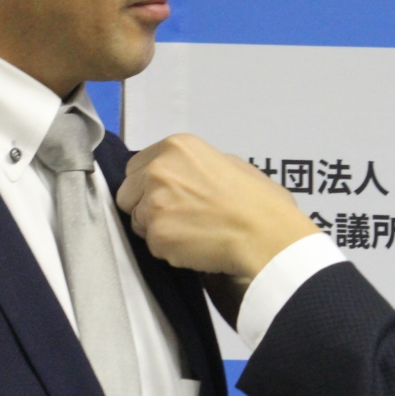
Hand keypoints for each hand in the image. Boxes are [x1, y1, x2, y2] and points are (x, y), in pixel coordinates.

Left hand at [116, 134, 318, 278]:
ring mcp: (153, 203)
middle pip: (128, 193)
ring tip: (191, 231)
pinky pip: (152, 245)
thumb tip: (187, 174)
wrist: (267, 235)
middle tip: (178, 215)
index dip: (149, 183)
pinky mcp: (156, 235)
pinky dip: (169, 249)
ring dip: (157, 228)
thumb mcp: (231, 163)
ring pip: (138, 221)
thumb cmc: (259, 201)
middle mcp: (158, 170)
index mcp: (176, 147)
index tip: (168, 194)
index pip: (136, 166)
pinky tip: (195, 245)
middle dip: (145, 205)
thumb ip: (196, 165)